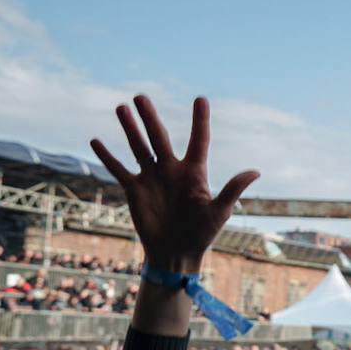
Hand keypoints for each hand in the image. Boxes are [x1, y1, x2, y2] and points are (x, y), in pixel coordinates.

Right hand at [90, 97, 258, 272]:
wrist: (176, 253)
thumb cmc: (202, 234)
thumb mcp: (219, 212)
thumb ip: (232, 189)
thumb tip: (255, 171)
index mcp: (194, 172)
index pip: (198, 140)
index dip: (200, 120)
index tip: (200, 98)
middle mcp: (172, 169)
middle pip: (159, 136)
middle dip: (150, 117)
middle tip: (140, 96)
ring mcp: (152, 177)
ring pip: (138, 146)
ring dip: (129, 128)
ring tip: (121, 107)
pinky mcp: (134, 189)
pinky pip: (118, 169)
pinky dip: (107, 156)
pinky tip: (95, 140)